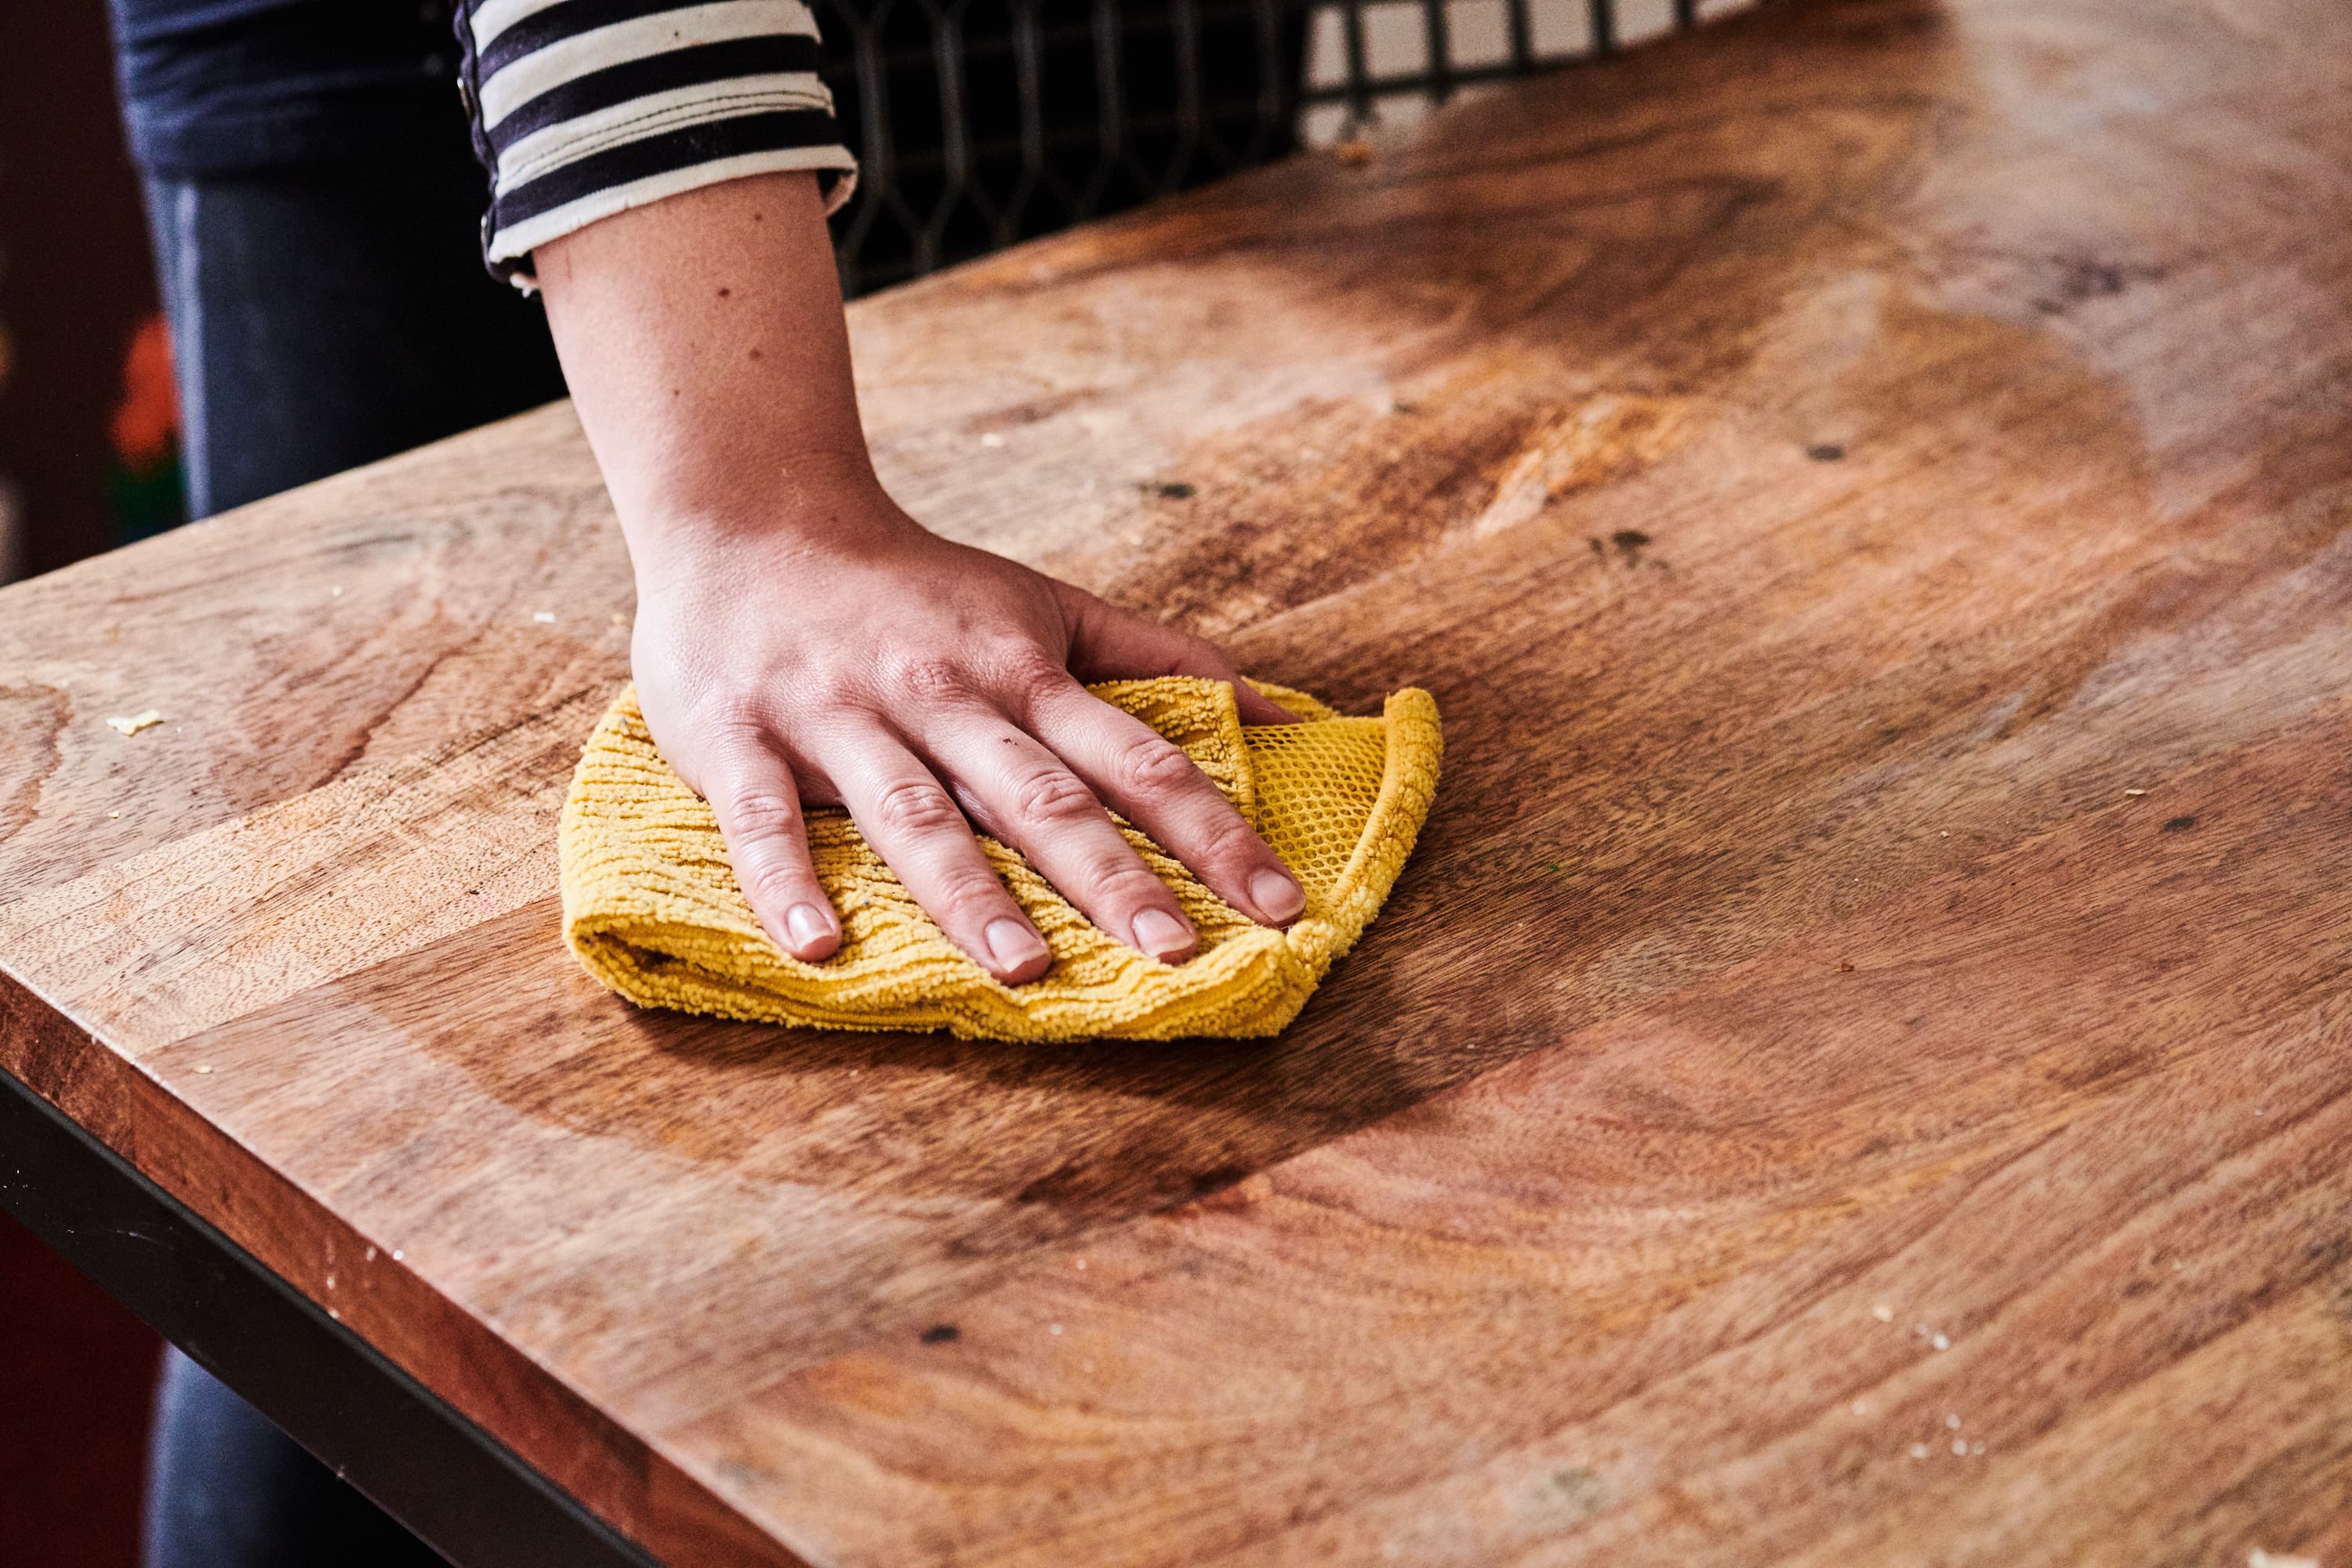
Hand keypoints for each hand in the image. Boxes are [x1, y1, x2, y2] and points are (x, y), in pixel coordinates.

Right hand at [627, 478, 1304, 982]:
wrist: (748, 514)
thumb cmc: (915, 586)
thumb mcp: (1045, 605)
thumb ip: (1160, 656)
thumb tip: (1287, 711)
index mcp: (1020, 671)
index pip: (1136, 758)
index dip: (1213, 831)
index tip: (1282, 903)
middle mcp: (942, 696)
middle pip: (1039, 794)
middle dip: (1111, 875)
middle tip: (1177, 953)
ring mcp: (839, 716)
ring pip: (914, 810)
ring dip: (968, 891)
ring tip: (1024, 969)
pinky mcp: (740, 736)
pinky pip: (765, 817)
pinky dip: (786, 879)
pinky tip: (817, 947)